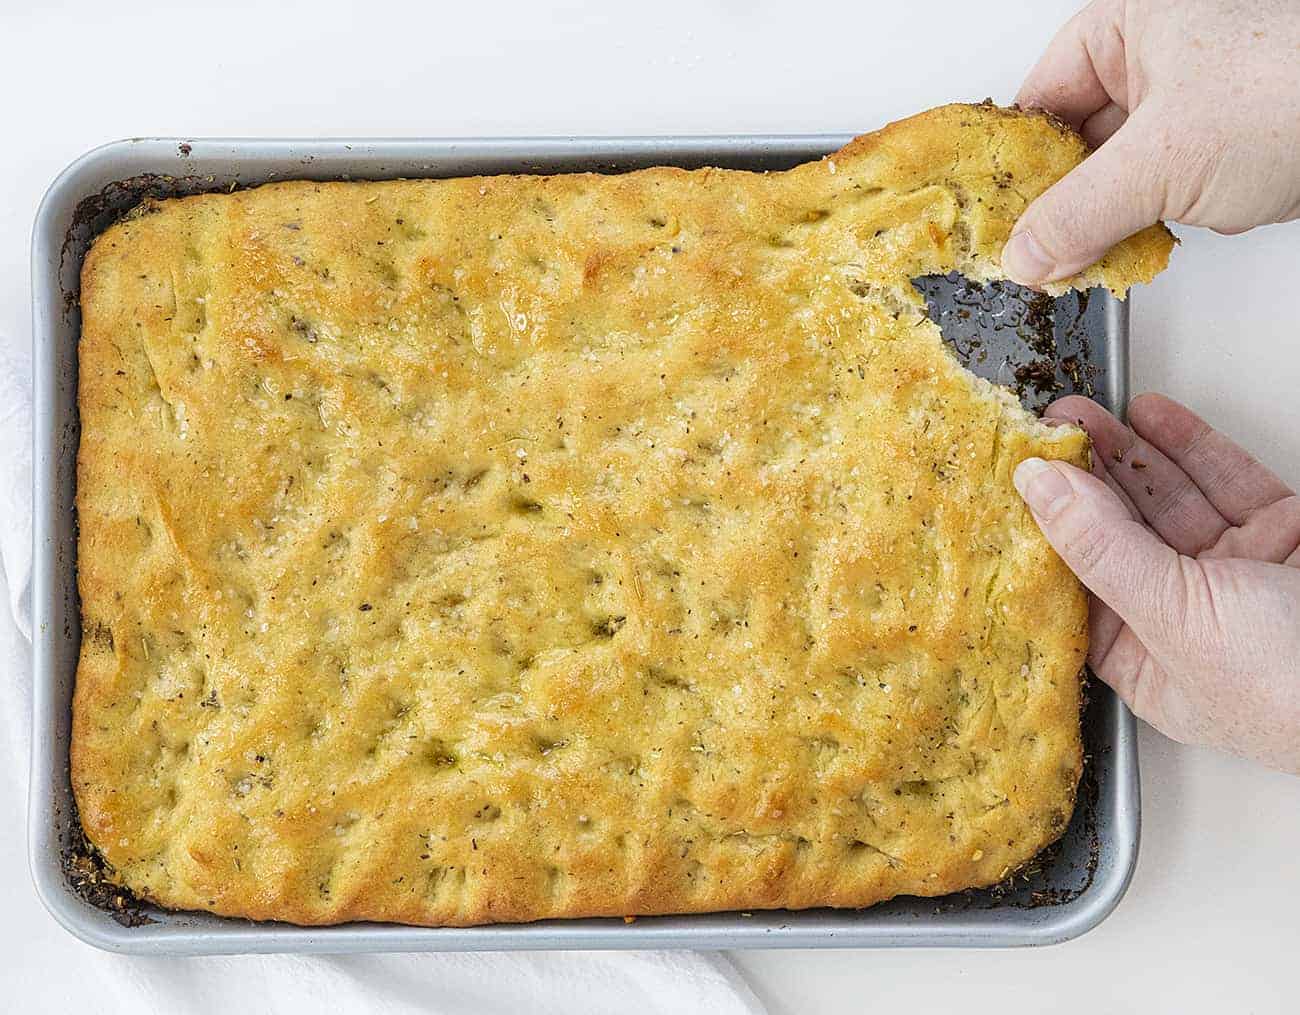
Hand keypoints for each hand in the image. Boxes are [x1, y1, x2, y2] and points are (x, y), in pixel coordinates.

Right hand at [1002, 0, 1299, 284]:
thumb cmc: (1296, 91)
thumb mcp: (1162, 161)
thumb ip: (1079, 214)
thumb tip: (1025, 254)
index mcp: (1131, 21)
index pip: (1041, 97)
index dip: (1012, 164)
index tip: (993, 218)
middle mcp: (1159, 53)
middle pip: (1074, 139)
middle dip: (1059, 200)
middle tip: (1033, 250)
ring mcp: (1193, 99)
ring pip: (1115, 170)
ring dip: (1102, 219)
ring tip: (1080, 255)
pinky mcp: (1222, 143)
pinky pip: (1156, 188)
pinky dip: (1143, 223)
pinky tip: (1130, 249)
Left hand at [1013, 394, 1299, 773]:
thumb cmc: (1290, 685)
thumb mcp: (1175, 616)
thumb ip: (1103, 548)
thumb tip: (1037, 489)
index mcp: (1149, 665)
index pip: (1078, 586)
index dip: (1047, 531)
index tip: (1017, 478)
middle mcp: (1189, 622)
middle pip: (1120, 536)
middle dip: (1084, 480)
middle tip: (1045, 429)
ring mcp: (1240, 577)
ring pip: (1171, 503)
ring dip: (1129, 455)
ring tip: (1083, 414)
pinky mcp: (1285, 537)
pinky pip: (1229, 485)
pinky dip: (1191, 448)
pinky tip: (1152, 417)